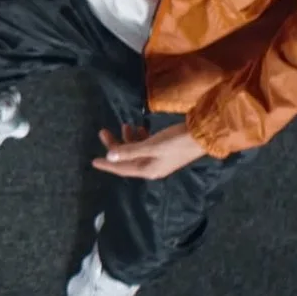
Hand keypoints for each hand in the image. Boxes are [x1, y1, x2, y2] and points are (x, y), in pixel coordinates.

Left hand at [92, 124, 207, 179]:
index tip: (93, 161)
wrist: (203, 135)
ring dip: (128, 139)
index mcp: (147, 170)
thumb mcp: (151, 145)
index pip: (121, 168)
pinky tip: (139, 127)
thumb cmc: (176, 141)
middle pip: (127, 159)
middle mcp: (152, 167)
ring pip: (136, 151)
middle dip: (115, 146)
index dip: (107, 164)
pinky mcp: (165, 150)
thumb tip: (109, 155)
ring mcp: (159, 159)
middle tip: (103, 131)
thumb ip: (130, 150)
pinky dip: (140, 138)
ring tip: (124, 125)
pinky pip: (146, 146)